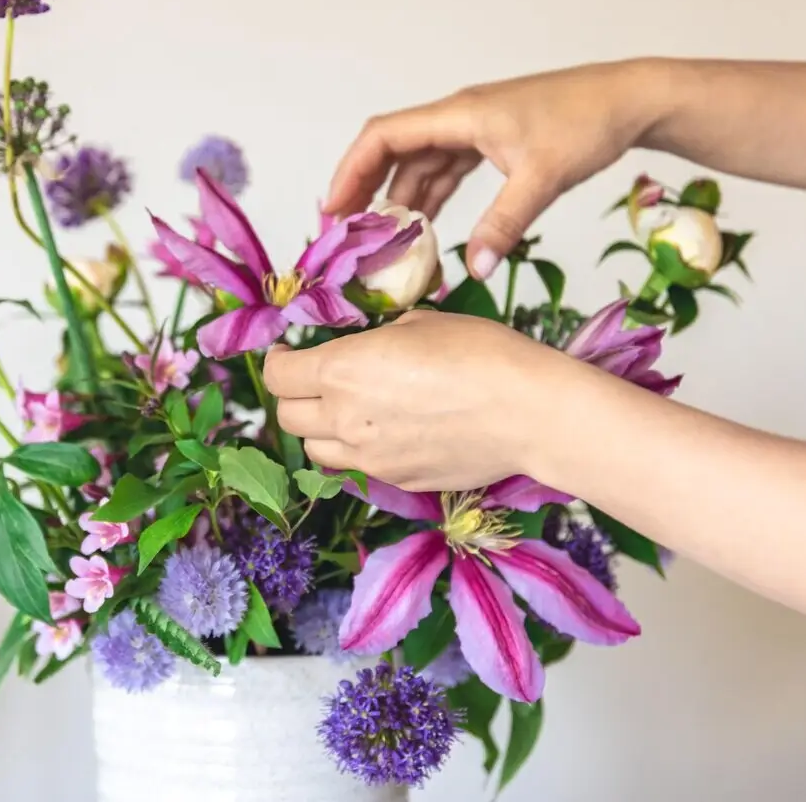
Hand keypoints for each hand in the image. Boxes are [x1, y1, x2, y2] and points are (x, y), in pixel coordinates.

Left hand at [263, 310, 568, 491]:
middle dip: (296, 396)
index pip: (277, 376)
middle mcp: (344, 418)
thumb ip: (378, 340)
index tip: (289, 353)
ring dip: (322, 429)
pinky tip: (388, 431)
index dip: (279, 361)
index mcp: (341, 370)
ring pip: (316, 450)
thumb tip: (371, 346)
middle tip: (317, 380)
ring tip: (348, 410)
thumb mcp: (419, 324)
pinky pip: (359, 469)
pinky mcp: (397, 481)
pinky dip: (360, 451)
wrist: (528, 411)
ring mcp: (370, 458)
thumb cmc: (481, 354)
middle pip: (288, 417)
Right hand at [324, 59, 671, 280]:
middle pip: (391, 152)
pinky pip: (446, 172)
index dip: (351, 171)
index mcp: (459, 115)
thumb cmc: (588, 123)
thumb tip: (476, 269)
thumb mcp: (544, 177)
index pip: (383, 136)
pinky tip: (425, 230)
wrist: (630, 101)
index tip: (334, 210)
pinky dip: (431, 199)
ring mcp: (474, 130)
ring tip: (379, 241)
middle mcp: (458, 118)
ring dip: (398, 200)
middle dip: (364, 190)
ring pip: (419, 165)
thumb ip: (505, 224)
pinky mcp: (492, 143)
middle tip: (344, 233)